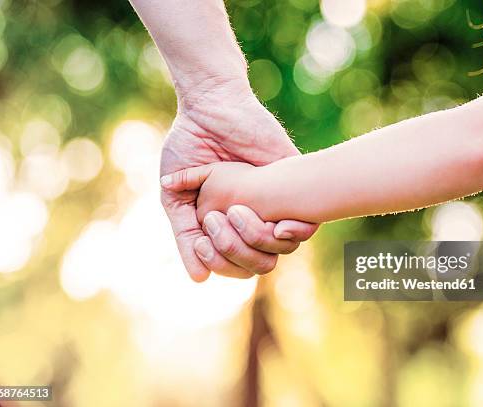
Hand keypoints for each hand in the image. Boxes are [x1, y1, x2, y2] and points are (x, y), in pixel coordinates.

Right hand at [160, 79, 317, 281]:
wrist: (212, 108)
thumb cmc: (190, 146)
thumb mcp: (175, 196)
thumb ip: (186, 235)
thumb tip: (199, 279)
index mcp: (227, 225)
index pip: (234, 265)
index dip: (219, 262)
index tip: (203, 240)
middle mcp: (253, 220)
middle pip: (259, 264)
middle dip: (233, 252)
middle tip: (215, 219)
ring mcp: (276, 205)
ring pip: (280, 250)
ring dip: (253, 239)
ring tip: (231, 210)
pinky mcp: (296, 186)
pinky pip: (306, 226)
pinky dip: (291, 232)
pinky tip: (270, 221)